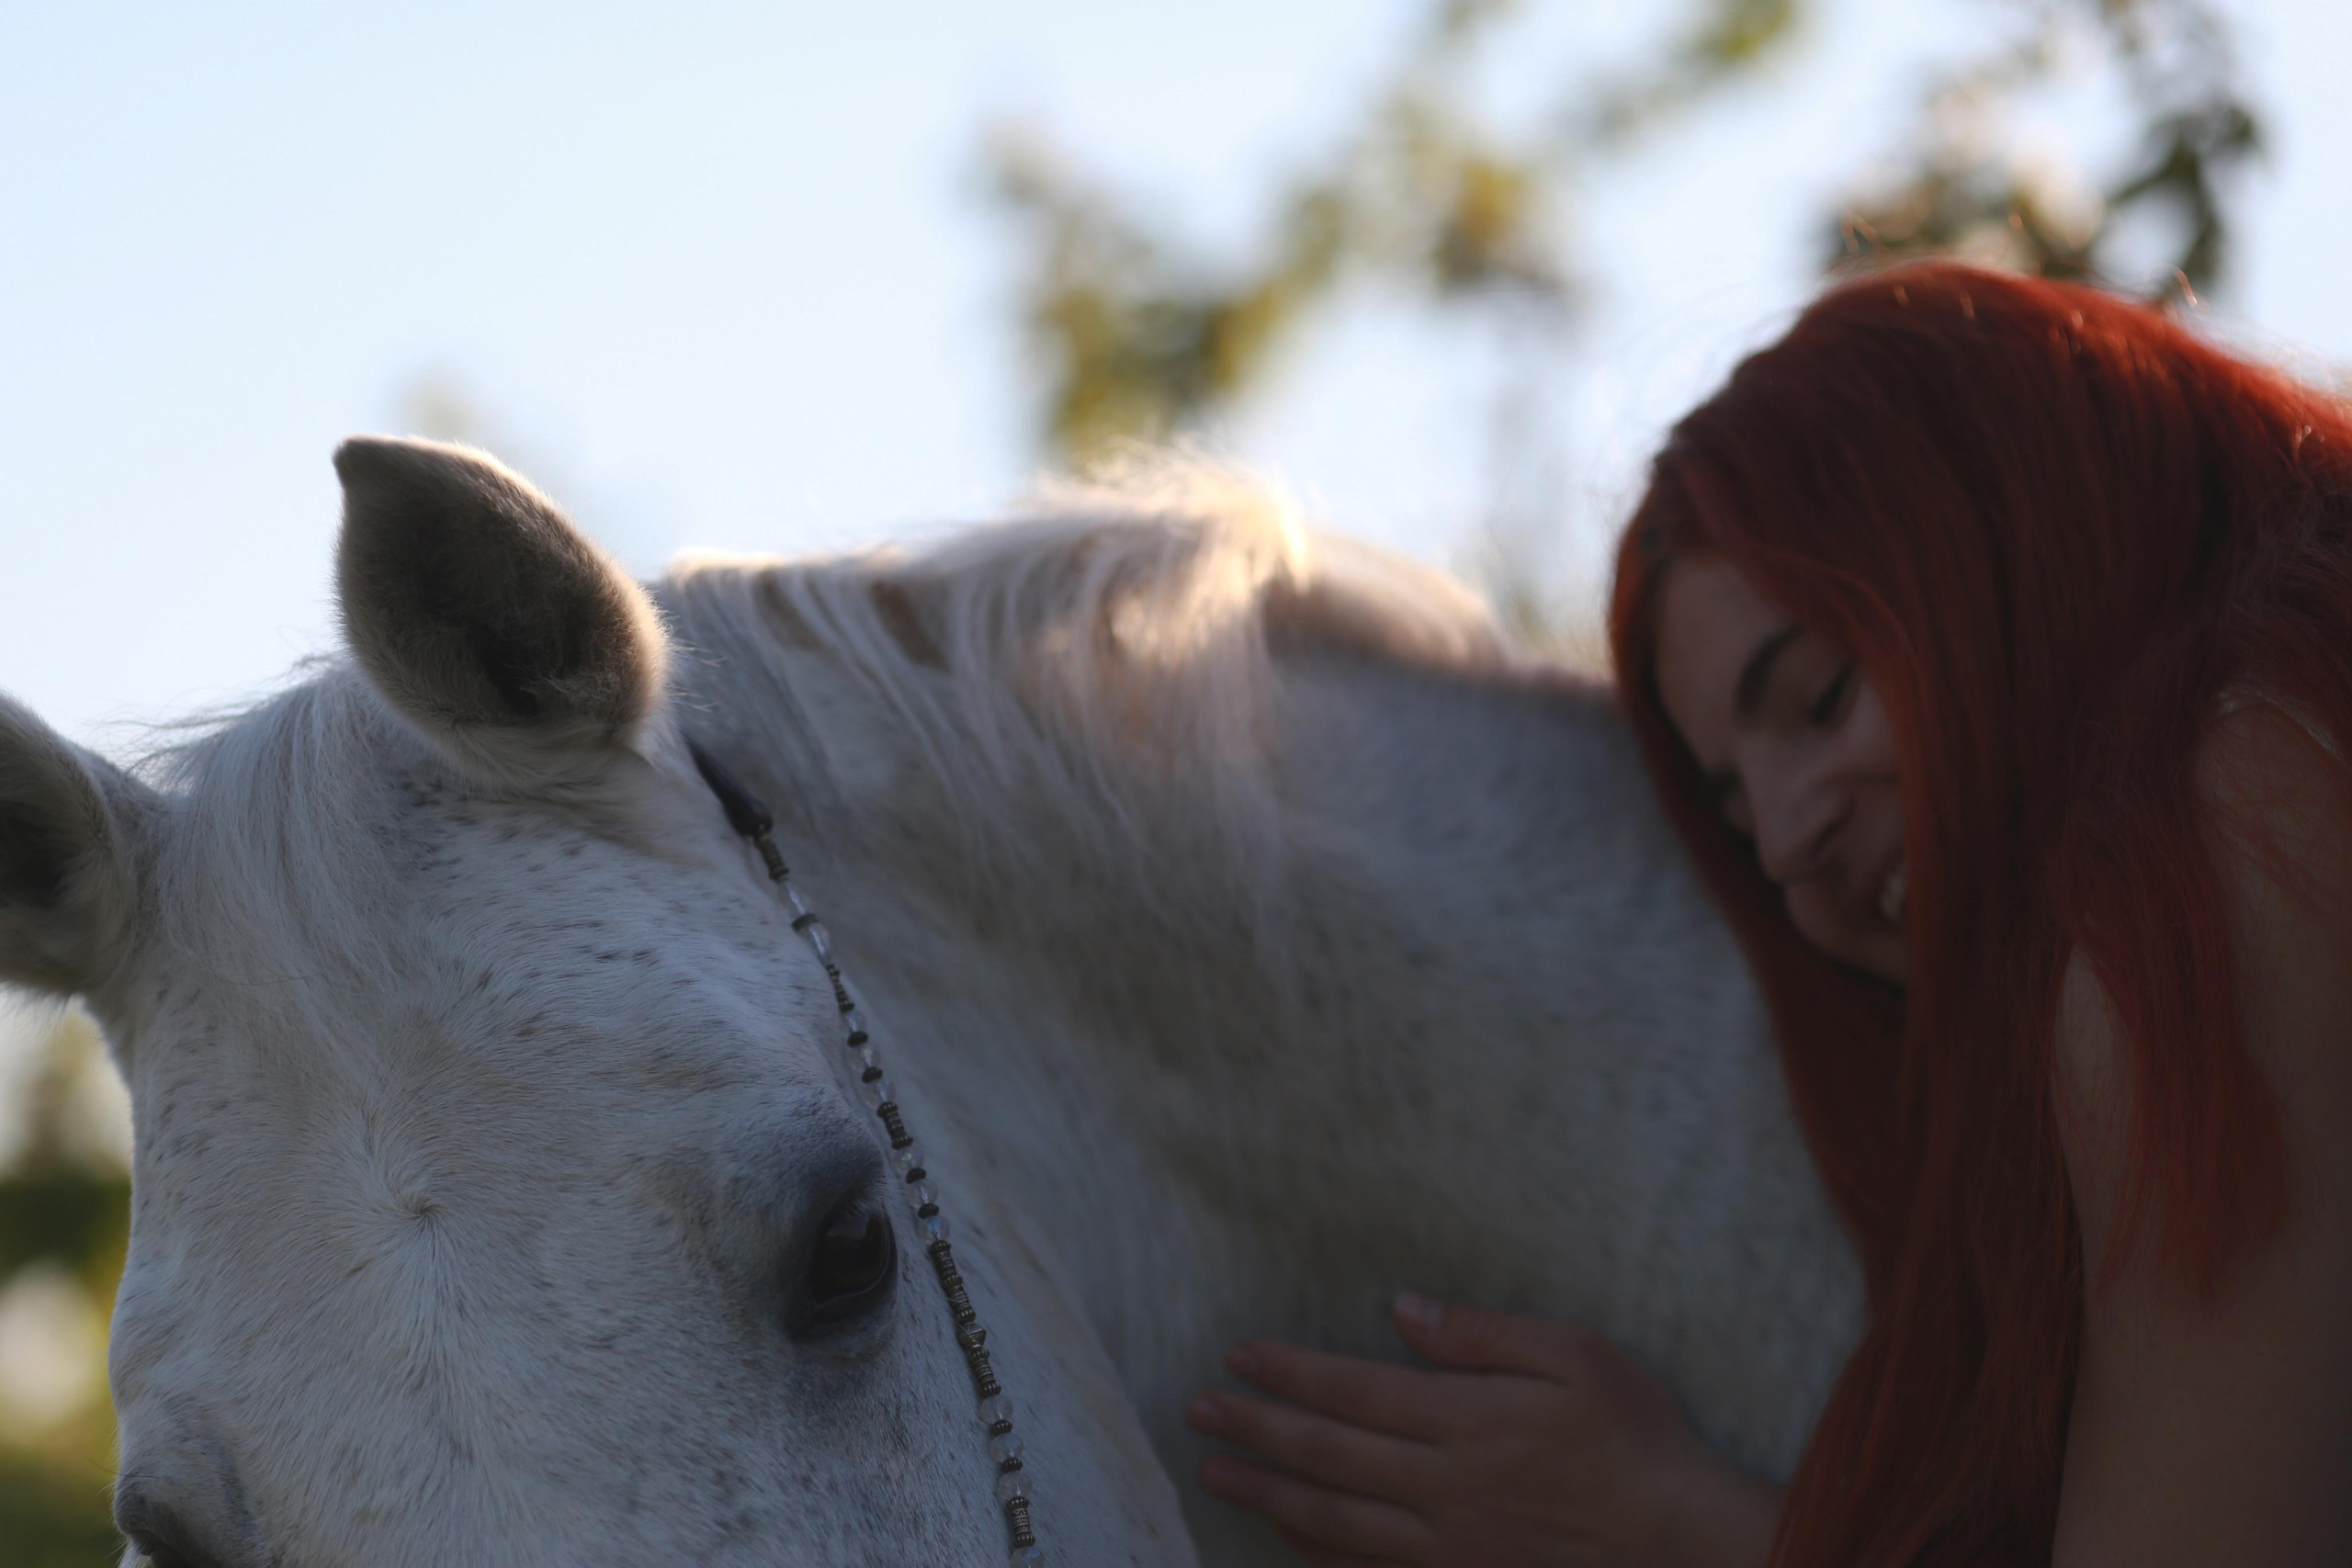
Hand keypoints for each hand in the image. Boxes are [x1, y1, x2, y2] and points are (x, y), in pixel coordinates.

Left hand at [1185, 1294, 1781, 1567]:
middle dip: (1255, 1429)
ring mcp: (1445, 1545)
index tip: (1238, 1355)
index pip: (1353, 1391)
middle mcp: (1443, 1485)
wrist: (1681, 1542)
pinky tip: (1287, 1535)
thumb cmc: (1636, 1438)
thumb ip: (1483, 1334)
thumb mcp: (1577, 1354)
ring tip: (1216, 1473)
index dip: (1288, 1372)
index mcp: (1468, 1419)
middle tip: (1199, 1411)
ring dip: (1266, 1493)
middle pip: (1326, 1455)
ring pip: (1332, 1520)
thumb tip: (1404, 1309)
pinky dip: (1316, 1552)